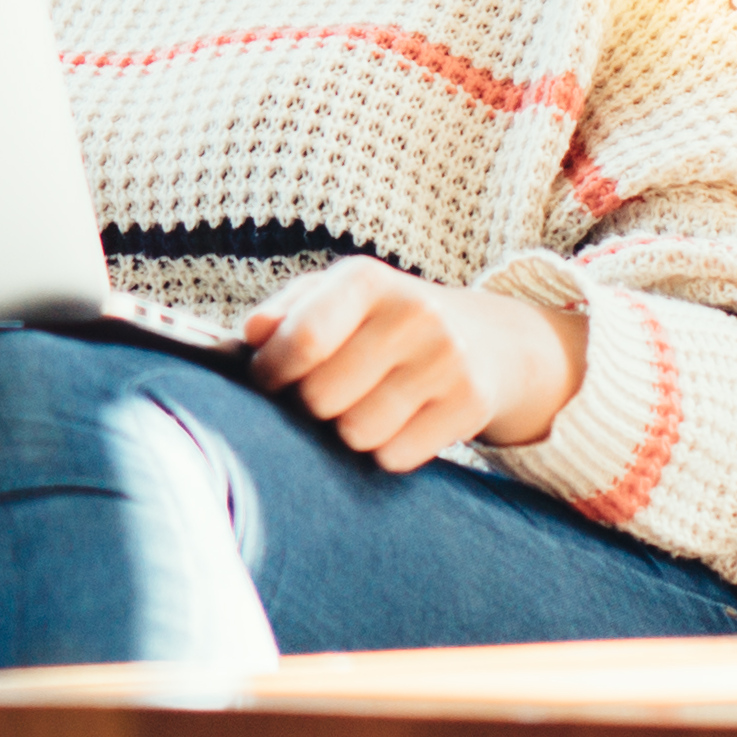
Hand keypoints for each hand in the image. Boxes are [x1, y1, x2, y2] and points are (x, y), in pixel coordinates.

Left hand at [243, 260, 575, 470]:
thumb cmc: (382, 323)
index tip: (269, 381)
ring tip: (362, 407)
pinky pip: (395, 457)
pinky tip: (398, 423)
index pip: (304, 339)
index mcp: (366, 279)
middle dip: (309, 406)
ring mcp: (447, 359)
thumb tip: (249, 335)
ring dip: (347, 432)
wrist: (487, 339)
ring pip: (357, 433)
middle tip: (324, 395)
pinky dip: (386, 451)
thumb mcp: (334, 299)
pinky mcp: (470, 404)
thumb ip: (284, 314)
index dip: (271, 373)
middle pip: (322, 396)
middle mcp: (413, 312)